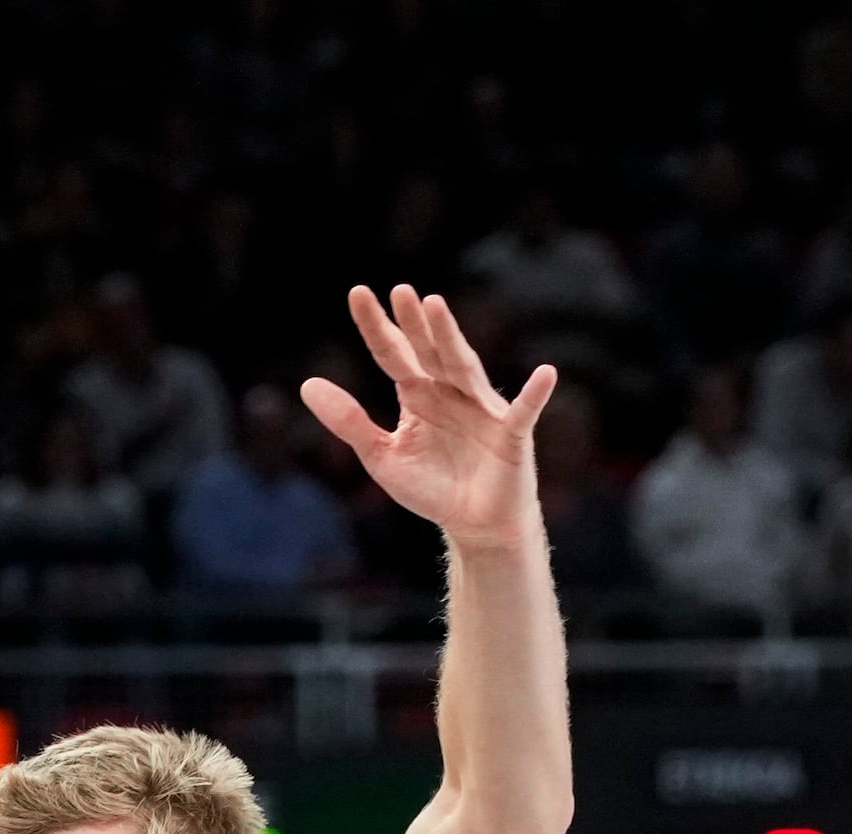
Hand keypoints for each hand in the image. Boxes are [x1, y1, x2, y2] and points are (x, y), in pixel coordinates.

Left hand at [303, 285, 555, 543]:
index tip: (358, 293)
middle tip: (399, 290)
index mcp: (418, 395)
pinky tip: (545, 374)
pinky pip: (524, 413)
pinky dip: (535, 395)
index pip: (393, 354)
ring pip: (464, 368)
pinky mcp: (511, 436)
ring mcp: (483, 409)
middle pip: (429, 351)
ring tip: (436, 307)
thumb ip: (348, 422)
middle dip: (414, 323)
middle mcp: (451, 392)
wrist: (474, 524)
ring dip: (451, 338)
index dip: (377, 326)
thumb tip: (307, 384)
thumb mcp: (382, 457)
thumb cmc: (432, 487)